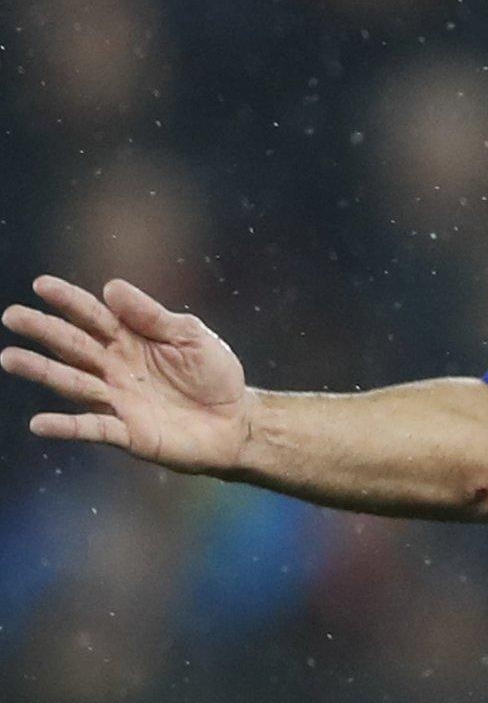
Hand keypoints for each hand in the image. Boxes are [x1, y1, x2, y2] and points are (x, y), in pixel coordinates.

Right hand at [2, 277, 252, 474]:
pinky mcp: (127, 432)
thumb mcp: (190, 336)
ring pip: (73, 382)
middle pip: (74, 346)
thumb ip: (152, 316)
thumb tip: (111, 286)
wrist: (235, 421)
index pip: (95, 316)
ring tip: (10, 358)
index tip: (41, 284)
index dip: (70, 301)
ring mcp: (117, 400)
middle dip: (44, 330)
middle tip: (12, 315)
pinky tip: (39, 423)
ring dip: (42, 371)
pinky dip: (65, 426)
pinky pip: (91, 427)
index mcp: (131, 340)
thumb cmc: (213, 374)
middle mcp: (116, 368)